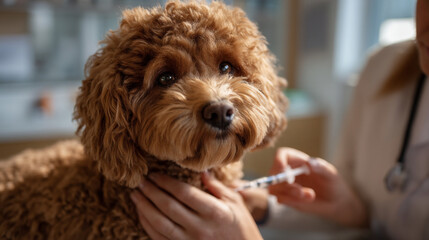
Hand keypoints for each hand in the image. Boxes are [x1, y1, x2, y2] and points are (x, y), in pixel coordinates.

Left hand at [130, 172, 262, 239]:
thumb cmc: (242, 228)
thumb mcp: (235, 203)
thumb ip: (216, 187)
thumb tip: (201, 170)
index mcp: (215, 212)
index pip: (184, 193)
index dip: (166, 182)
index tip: (154, 174)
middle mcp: (200, 228)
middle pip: (168, 207)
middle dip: (151, 192)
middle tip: (140, 181)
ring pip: (160, 224)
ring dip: (144, 208)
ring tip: (135, 195)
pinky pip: (160, 238)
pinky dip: (148, 225)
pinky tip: (142, 213)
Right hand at [268, 147, 367, 227]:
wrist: (335, 202)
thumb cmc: (333, 183)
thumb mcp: (331, 174)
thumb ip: (320, 167)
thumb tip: (308, 163)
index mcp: (297, 160)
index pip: (282, 155)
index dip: (278, 160)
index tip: (283, 170)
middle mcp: (288, 171)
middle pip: (274, 173)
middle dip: (284, 183)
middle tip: (300, 192)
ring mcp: (285, 185)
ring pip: (274, 187)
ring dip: (289, 193)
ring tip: (310, 196)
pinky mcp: (286, 198)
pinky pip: (279, 199)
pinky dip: (291, 201)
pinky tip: (307, 200)